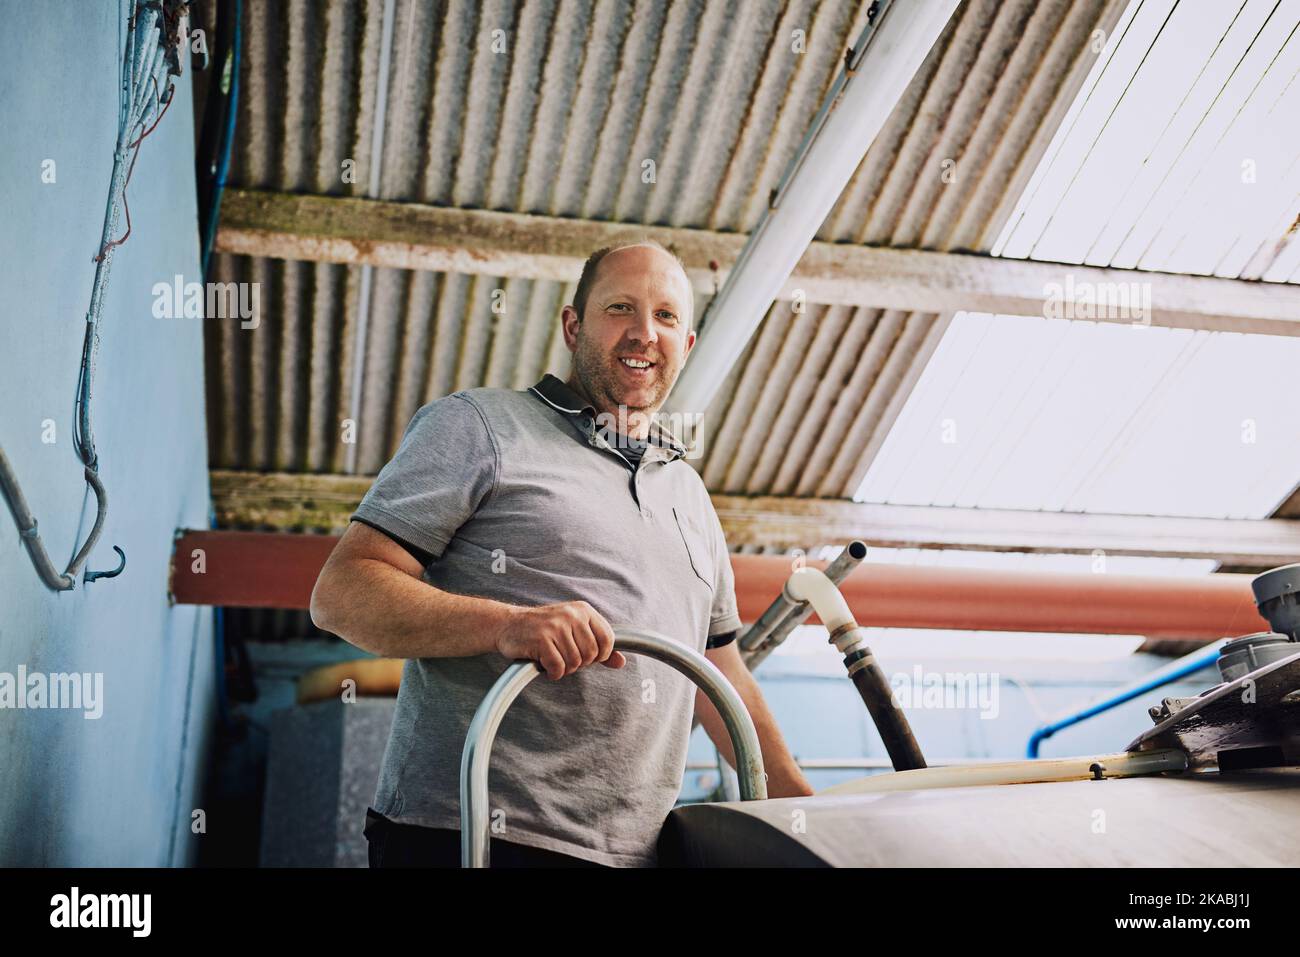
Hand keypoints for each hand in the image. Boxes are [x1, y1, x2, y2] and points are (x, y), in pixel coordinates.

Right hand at [495, 601, 626, 679]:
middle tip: (564, 658)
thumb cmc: (544, 630)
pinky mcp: (541, 639)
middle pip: (591, 654)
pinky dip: (553, 673)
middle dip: (579, 664)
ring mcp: (556, 626)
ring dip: (564, 669)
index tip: (587, 657)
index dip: (600, 655)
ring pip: (574, 663)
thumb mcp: (574, 631)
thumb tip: (621, 663)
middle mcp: (571, 615)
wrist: (508, 625)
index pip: (607, 639)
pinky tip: (544, 665)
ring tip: (553, 660)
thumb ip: (598, 646)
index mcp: (583, 610)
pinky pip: (558, 667)